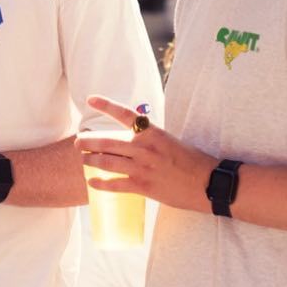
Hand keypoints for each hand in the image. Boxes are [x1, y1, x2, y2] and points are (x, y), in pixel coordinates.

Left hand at [81, 95, 216, 213]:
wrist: (207, 183)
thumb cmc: (190, 160)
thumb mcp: (169, 140)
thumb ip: (149, 138)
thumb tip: (131, 137)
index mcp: (153, 132)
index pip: (125, 114)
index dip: (106, 105)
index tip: (90, 99)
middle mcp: (145, 148)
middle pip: (107, 141)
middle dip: (88, 142)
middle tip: (79, 142)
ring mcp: (143, 168)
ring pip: (107, 162)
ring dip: (91, 160)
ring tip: (83, 159)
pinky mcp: (144, 187)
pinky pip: (116, 184)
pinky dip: (101, 183)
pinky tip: (91, 182)